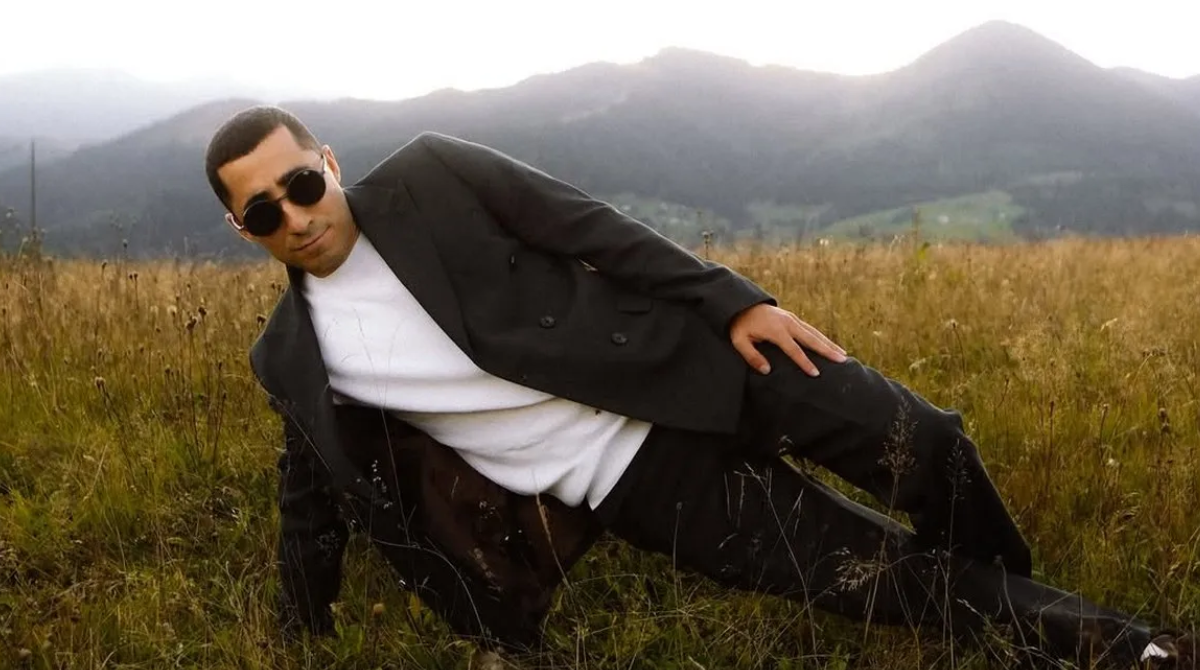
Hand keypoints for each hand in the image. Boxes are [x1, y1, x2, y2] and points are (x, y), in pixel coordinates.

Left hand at [729, 303, 846, 376]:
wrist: (741, 304)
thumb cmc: (739, 325)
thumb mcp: (739, 341)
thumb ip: (752, 356)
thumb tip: (767, 370)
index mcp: (776, 330)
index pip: (793, 349)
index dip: (805, 362)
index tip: (816, 373)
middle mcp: (788, 323)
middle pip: (811, 339)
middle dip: (827, 350)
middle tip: (842, 360)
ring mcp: (792, 319)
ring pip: (814, 333)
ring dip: (829, 344)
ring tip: (843, 355)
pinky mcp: (793, 318)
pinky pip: (811, 329)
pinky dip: (822, 338)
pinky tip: (831, 345)